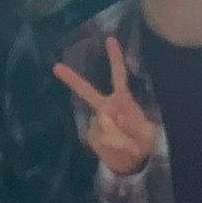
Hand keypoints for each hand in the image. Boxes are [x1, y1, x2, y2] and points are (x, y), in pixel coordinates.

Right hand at [53, 38, 157, 176]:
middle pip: (87, 91)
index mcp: (122, 100)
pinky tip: (116, 149)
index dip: (115, 58)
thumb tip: (104, 119)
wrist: (133, 163)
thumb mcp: (145, 135)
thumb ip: (129, 127)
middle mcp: (106, 107)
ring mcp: (98, 121)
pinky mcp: (92, 135)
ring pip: (102, 125)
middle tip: (56, 67)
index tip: (110, 39)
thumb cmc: (142, 141)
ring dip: (117, 137)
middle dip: (72, 79)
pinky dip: (111, 145)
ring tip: (129, 146)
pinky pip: (99, 138)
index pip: (119, 76)